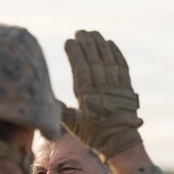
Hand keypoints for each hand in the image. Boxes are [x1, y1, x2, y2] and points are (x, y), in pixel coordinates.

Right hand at [62, 30, 142, 161]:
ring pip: (107, 60)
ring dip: (100, 44)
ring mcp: (116, 87)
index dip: (75, 53)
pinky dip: (116, 54)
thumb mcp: (74, 126)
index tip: (69, 41)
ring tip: (93, 33)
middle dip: (86, 44)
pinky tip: (110, 43)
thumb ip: (61, 111)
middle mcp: (102, 89)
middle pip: (94, 60)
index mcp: (87, 97)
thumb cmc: (93, 135)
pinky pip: (122, 66)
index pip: (80, 69)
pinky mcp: (127, 88)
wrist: (120, 143)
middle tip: (80, 31)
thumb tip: (46, 102)